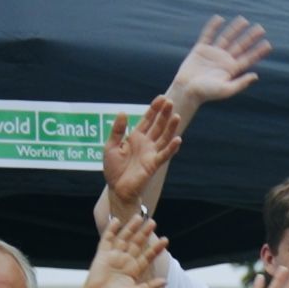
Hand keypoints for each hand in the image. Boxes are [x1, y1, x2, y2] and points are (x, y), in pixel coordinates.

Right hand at [80, 209, 169, 287]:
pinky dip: (111, 230)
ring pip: (124, 238)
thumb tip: (166, 281)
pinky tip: (117, 221)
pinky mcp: (102, 255)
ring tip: (138, 217)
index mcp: (134, 270)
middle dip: (144, 233)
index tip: (165, 240)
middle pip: (137, 243)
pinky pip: (107, 239)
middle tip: (153, 222)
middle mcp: (125, 261)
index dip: (156, 248)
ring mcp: (113, 257)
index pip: (147, 256)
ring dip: (131, 228)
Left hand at [100, 97, 183, 215]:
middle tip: (170, 101)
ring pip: (164, 138)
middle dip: (164, 114)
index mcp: (136, 137)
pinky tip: (178, 139)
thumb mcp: (111, 146)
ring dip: (171, 127)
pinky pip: (164, 155)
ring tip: (176, 116)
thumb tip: (122, 112)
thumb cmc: (114, 169)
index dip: (154, 109)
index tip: (161, 98)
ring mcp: (151, 153)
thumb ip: (117, 130)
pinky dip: (171, 148)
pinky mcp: (153, 164)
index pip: (147, 120)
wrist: (117, 189)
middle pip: (158, 126)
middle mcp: (146, 143)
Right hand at [165, 16, 270, 111]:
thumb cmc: (206, 93)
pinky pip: (208, 35)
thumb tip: (256, 75)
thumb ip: (241, 83)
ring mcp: (213, 53)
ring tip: (244, 20)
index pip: (248, 58)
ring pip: (226, 38)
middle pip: (240, 45)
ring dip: (235, 29)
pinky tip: (219, 18)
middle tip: (261, 28)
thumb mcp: (226, 90)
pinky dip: (213, 27)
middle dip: (250, 37)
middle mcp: (224, 60)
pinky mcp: (201, 49)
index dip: (258, 52)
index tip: (268, 44)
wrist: (186, 90)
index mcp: (231, 69)